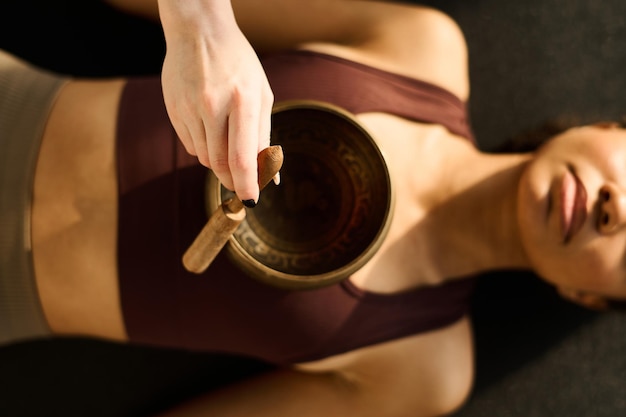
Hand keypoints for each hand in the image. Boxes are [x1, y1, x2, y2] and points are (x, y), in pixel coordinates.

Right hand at [158, 0, 273, 203]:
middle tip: (241, 186)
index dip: (247, 185)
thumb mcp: (261, 95)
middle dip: (233, 181)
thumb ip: (265, 137)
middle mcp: (212, 105)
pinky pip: (190, 145)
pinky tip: (210, 130)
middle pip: (220, 164)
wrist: (199, 33)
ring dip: (219, 164)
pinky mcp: (173, 110)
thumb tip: (272, 177)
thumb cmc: (239, 65)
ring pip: (204, 158)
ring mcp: (189, 108)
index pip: (242, 157)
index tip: (251, 200)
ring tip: (228, 145)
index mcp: (242, 100)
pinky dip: (203, 149)